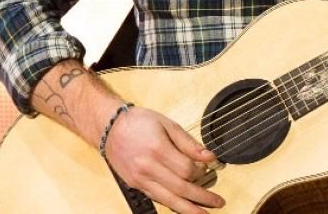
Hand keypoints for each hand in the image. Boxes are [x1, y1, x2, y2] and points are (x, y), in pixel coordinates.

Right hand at [103, 106, 224, 212]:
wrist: (110, 128)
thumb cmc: (138, 122)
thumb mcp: (168, 124)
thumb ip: (189, 143)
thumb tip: (209, 156)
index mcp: (157, 149)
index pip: (186, 169)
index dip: (201, 171)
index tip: (208, 168)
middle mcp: (147, 168)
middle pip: (180, 188)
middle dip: (201, 198)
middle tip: (218, 202)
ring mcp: (140, 179)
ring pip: (168, 200)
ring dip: (188, 209)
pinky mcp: (136, 185)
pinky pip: (157, 198)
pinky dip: (172, 205)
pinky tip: (183, 208)